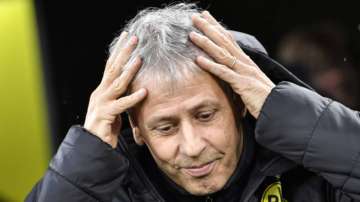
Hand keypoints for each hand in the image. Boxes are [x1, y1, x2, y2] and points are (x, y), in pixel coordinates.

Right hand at [84, 32, 146, 147]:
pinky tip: (144, 92)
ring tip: (139, 58)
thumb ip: (121, 97)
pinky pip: (121, 105)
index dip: (119, 51)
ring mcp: (101, 103)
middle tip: (133, 38)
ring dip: (129, 70)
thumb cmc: (105, 128)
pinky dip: (133, 98)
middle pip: (113, 68)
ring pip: (117, 83)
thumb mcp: (114, 108)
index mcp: (102, 90)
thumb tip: (134, 88)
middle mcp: (100, 93)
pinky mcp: (105, 115)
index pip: (111, 66)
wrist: (93, 147)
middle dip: (123, 52)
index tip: (126, 37)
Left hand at [189, 11, 274, 118]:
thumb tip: (227, 71)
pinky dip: (211, 65)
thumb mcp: (250, 82)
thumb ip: (238, 75)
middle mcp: (245, 63)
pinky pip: (224, 73)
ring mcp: (244, 72)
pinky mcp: (243, 84)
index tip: (205, 16)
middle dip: (209, 28)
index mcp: (246, 61)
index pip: (229, 39)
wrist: (279, 109)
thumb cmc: (264, 98)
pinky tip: (198, 60)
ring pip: (222, 54)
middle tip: (195, 17)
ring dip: (206, 43)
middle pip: (224, 41)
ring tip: (192, 34)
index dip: (217, 27)